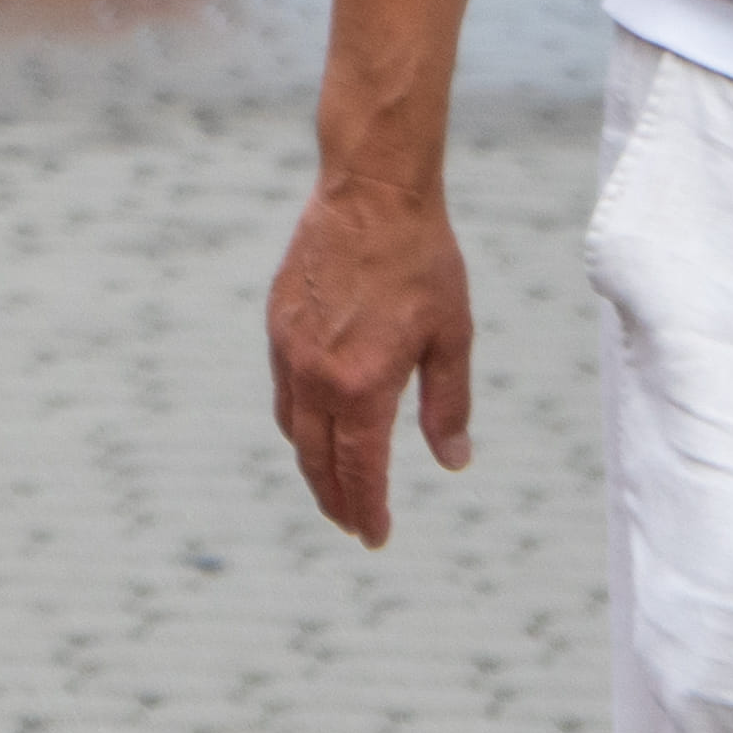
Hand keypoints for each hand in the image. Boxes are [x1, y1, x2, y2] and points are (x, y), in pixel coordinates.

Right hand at [267, 176, 474, 546]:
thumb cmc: (423, 263)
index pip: (360, 468)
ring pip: (294, 429)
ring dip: (313, 465)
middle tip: (353, 525)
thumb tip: (454, 462)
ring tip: (333, 485)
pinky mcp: (278, 325)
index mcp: (362, 384)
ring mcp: (290, 350)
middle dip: (335, 500)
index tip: (374, 537)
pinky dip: (300, 423)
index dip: (368, 509)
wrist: (371, 195)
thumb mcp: (451, 337)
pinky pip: (284, 391)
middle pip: (317, 460)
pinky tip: (318, 426)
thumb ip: (448, 405)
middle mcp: (317, 375)